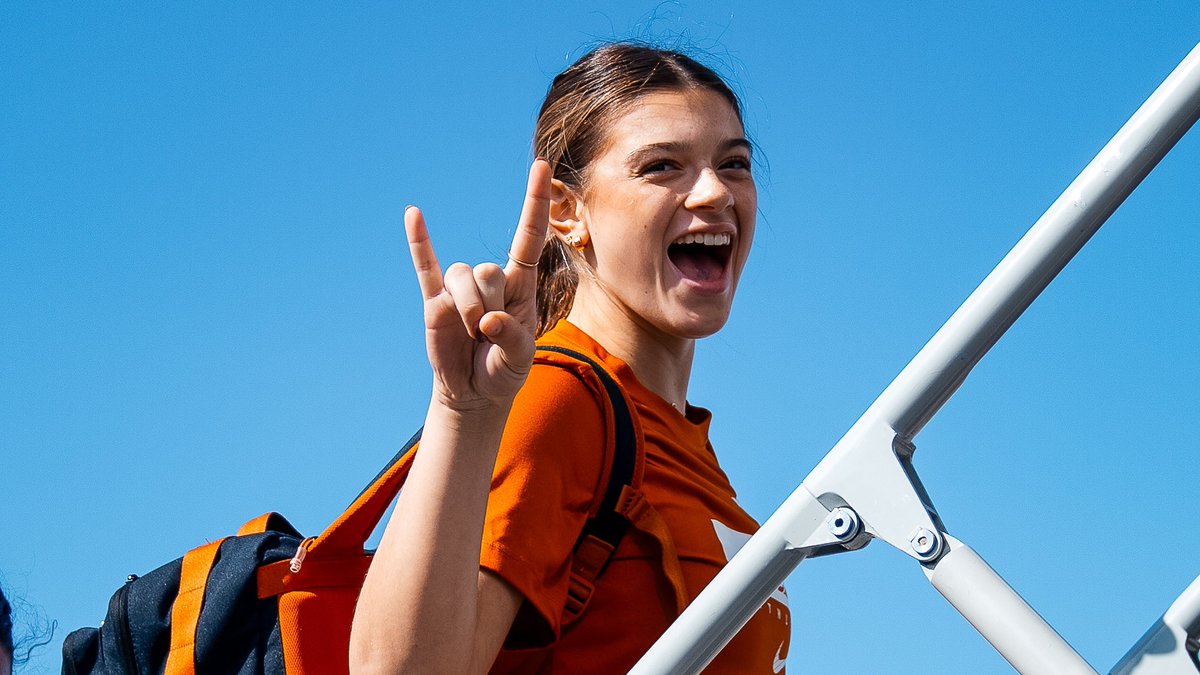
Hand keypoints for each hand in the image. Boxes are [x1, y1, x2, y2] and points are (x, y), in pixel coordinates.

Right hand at [406, 159, 551, 410]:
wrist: (474, 393)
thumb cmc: (504, 371)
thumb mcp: (519, 360)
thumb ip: (512, 338)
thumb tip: (487, 320)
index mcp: (520, 286)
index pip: (529, 236)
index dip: (535, 202)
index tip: (542, 165)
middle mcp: (490, 280)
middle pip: (488, 270)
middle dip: (489, 306)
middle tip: (489, 336)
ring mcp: (460, 289)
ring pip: (461, 277)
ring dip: (467, 310)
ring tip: (471, 335)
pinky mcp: (435, 302)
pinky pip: (426, 267)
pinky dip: (420, 243)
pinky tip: (413, 215)